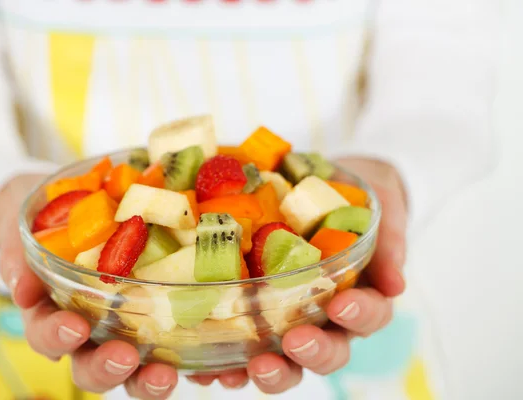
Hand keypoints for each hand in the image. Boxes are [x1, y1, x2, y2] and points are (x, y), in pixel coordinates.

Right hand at [0, 174, 178, 397]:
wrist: (78, 210)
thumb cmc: (50, 226)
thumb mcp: (27, 233)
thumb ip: (18, 258)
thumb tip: (22, 288)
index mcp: (54, 313)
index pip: (48, 335)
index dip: (57, 337)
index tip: (74, 327)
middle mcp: (91, 332)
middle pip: (93, 367)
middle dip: (107, 368)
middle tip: (125, 358)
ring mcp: (128, 329)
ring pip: (137, 368)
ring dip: (149, 378)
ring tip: (168, 374)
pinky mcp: (163, 319)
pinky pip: (180, 346)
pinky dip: (196, 363)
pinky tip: (215, 366)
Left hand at [238, 157, 407, 393]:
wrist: (324, 187)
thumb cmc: (356, 201)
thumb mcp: (380, 208)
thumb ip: (389, 242)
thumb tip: (394, 285)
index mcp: (361, 295)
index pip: (370, 315)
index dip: (360, 316)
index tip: (342, 306)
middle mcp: (327, 317)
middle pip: (328, 351)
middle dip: (313, 354)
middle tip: (295, 344)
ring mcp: (291, 319)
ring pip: (287, 359)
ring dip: (271, 369)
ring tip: (250, 369)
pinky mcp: (256, 313)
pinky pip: (243, 346)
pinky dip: (228, 363)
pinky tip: (209, 370)